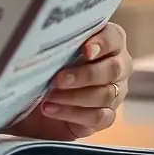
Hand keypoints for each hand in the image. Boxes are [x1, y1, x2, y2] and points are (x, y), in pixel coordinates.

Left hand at [5, 22, 130, 140]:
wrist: (36, 101)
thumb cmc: (46, 67)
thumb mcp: (49, 52)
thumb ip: (57, 43)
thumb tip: (41, 38)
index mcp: (107, 44)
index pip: (114, 37)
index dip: (103, 43)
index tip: (85, 50)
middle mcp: (117, 68)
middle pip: (113, 69)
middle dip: (85, 75)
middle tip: (59, 79)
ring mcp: (115, 93)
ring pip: (106, 95)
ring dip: (74, 96)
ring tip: (49, 96)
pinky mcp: (106, 116)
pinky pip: (98, 117)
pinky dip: (72, 112)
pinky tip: (51, 108)